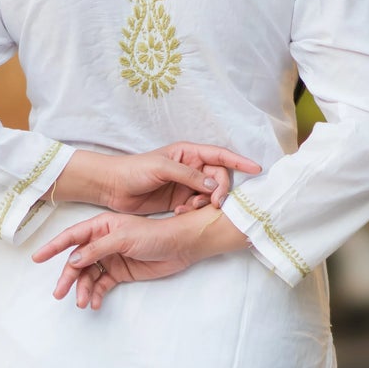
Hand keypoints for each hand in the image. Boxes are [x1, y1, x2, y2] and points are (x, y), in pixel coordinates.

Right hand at [32, 205, 248, 308]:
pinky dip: (96, 294)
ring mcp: (111, 258)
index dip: (53, 246)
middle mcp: (102, 242)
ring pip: (89, 275)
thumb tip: (74, 261)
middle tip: (59, 293)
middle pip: (78, 261)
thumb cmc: (155, 234)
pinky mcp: (120, 272)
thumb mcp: (124, 238)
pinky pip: (102, 284)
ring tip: (82, 302)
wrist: (181, 247)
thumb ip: (97, 249)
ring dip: (83, 289)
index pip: (72, 236)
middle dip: (68, 277)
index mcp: (101, 227)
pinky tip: (93, 303)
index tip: (37, 257)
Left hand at [53, 145, 260, 216]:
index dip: (239, 161)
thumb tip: (212, 184)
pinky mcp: (179, 201)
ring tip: (188, 209)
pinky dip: (194, 211)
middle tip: (213, 203)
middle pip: (219, 177)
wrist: (112, 186)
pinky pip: (197, 206)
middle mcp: (190, 167)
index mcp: (188, 153)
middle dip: (219, 190)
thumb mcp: (161, 167)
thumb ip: (187, 175)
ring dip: (205, 203)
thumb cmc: (133, 170)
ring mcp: (186, 185)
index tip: (256, 168)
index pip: (220, 155)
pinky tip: (181, 214)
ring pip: (209, 194)